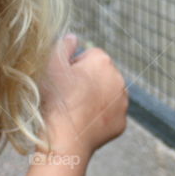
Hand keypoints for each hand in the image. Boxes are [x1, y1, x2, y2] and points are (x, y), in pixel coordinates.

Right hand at [37, 34, 127, 156]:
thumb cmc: (56, 99)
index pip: (88, 55)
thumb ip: (63, 46)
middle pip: (100, 74)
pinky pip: (109, 115)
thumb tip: (73, 37)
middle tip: (67, 95)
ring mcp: (122, 103)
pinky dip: (99, 118)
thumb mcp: (51, 64)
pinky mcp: (121, 123)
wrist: (65, 138)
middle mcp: (119, 79)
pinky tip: (83, 123)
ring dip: (94, 98)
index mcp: (103, 61)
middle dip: (86, 81)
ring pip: (106, 95)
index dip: (72, 66)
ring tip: (75, 110)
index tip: (62, 79)